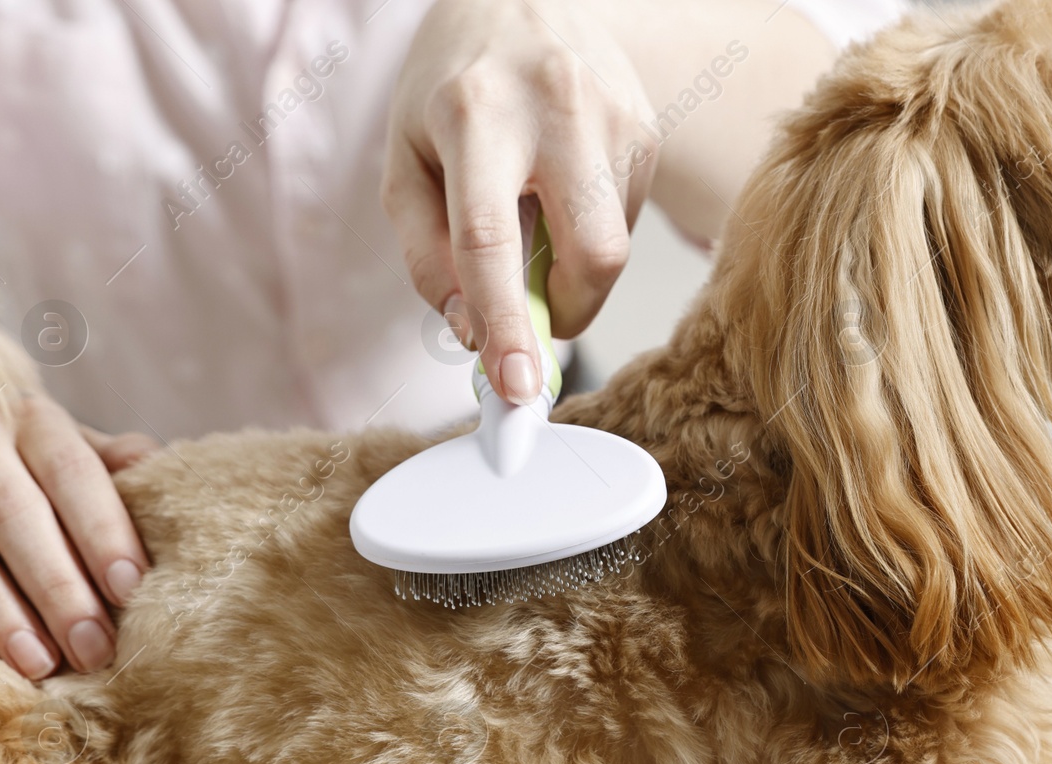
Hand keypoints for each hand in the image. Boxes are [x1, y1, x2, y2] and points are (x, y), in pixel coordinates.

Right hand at [0, 393, 155, 678]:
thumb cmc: (13, 447)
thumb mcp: (59, 440)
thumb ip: (107, 461)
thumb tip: (159, 468)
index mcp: (33, 423)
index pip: (74, 474)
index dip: (103, 530)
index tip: (131, 587)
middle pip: (18, 517)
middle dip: (59, 587)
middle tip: (95, 648)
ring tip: (37, 662)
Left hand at [384, 0, 655, 402]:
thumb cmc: (452, 88)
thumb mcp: (405, 160)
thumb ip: (426, 253)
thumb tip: (472, 329)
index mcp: (475, 114)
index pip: (491, 242)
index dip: (506, 326)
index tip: (516, 387)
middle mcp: (555, 108)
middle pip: (592, 256)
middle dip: (567, 311)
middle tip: (534, 314)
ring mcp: (614, 115)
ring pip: (614, 248)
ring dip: (572, 265)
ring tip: (536, 211)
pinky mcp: (646, 128)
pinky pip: (627, 219)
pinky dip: (591, 230)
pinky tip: (564, 187)